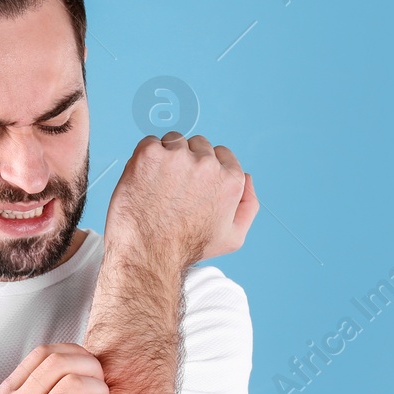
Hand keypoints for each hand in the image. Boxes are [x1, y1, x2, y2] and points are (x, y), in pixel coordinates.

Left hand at [104, 131, 258, 266]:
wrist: (148, 252)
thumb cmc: (187, 247)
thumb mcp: (232, 237)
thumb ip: (249, 205)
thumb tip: (248, 177)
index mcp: (230, 179)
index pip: (221, 154)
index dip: (205, 169)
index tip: (192, 185)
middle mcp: (207, 164)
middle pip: (199, 145)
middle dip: (187, 161)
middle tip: (174, 188)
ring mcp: (178, 156)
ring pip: (175, 141)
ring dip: (167, 156)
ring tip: (158, 184)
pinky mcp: (151, 154)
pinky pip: (150, 142)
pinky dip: (146, 157)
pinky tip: (144, 179)